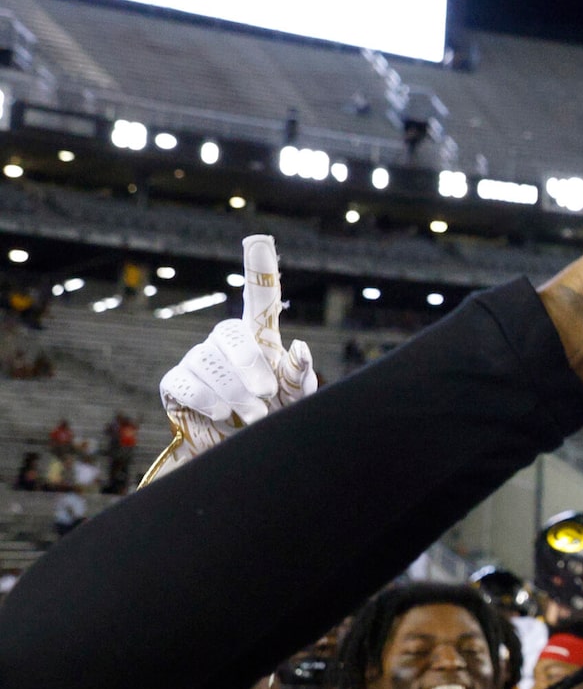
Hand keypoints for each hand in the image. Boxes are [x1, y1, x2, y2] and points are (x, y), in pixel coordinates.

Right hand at [144, 260, 321, 482]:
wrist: (246, 448)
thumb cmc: (276, 414)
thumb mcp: (297, 397)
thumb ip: (300, 374)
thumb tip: (300, 348)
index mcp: (260, 337)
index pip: (259, 296)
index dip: (258, 268)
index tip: (259, 240)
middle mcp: (226, 342)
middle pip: (230, 333)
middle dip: (249, 366)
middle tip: (266, 396)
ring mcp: (198, 360)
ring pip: (208, 363)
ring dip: (234, 393)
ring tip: (252, 415)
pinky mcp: (176, 383)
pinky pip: (185, 382)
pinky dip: (207, 400)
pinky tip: (222, 413)